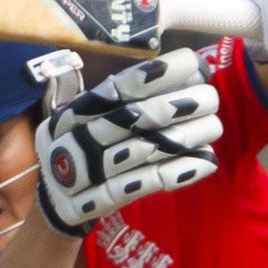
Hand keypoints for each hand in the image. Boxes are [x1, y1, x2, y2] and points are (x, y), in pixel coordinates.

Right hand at [34, 49, 221, 236]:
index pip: (117, 90)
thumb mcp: (89, 123)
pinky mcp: (97, 202)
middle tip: (210, 97)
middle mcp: (76, 138)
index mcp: (75, 112)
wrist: (52, 204)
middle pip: (131, 120)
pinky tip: (205, 162)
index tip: (190, 62)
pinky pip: (143, 185)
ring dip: (182, 139)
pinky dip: (175, 173)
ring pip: (141, 152)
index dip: (152, 76)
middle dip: (173, 106)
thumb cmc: (83, 152)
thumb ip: (123, 106)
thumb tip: (181, 78)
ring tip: (215, 127)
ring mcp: (84, 172)